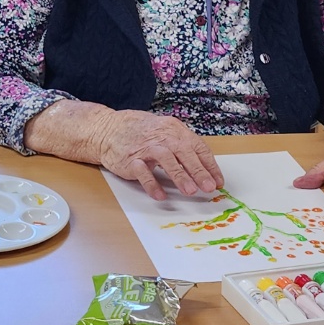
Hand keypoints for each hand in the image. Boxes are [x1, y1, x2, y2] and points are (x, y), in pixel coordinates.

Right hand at [95, 109, 223, 199]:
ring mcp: (145, 147)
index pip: (197, 146)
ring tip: (190, 191)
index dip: (209, 165)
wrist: (106, 129)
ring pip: (166, 159)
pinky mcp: (130, 159)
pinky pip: (143, 172)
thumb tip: (203, 168)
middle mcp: (161, 136)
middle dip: (199, 171)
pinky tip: (160, 195)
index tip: (217, 181)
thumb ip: (182, 146)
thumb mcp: (164, 132)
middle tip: (209, 187)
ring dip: (179, 175)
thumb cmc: (138, 132)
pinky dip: (152, 184)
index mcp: (173, 129)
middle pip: (184, 152)